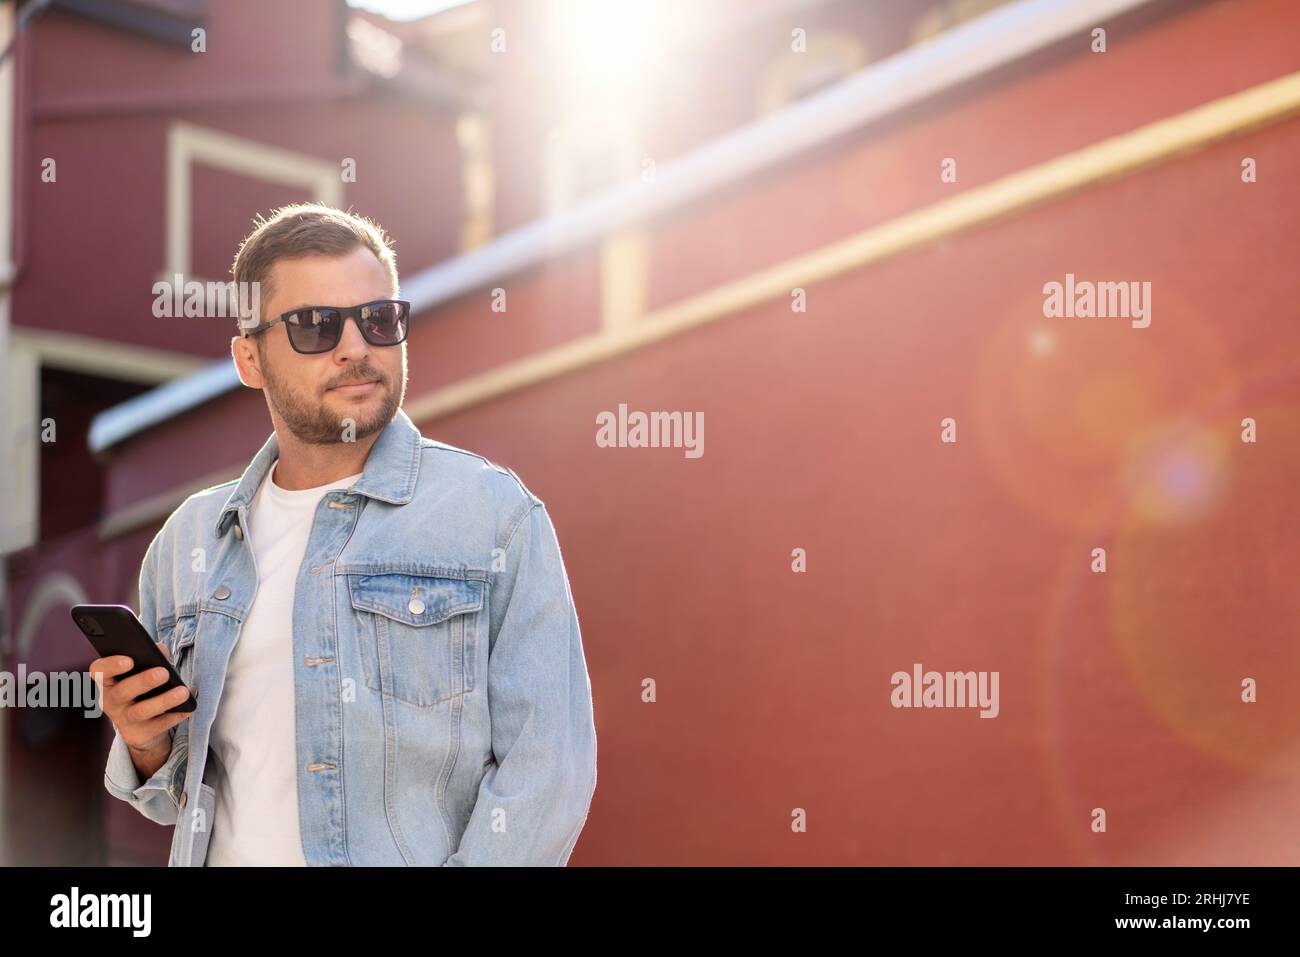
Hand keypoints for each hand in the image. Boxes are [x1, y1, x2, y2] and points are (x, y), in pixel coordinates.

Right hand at [91, 642, 191, 758]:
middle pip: (122, 691)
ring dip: (163, 701)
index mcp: (106, 681)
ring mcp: (123, 719)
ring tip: (182, 692)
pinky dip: (174, 716)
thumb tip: (161, 650)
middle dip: (143, 681)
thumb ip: (151, 658)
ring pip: (141, 711)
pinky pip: (157, 726)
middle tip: (164, 673)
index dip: (112, 665)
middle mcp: (110, 701)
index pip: (99, 671)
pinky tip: (187, 709)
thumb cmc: (141, 689)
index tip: (130, 660)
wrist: (141, 726)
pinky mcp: (138, 734)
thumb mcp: (143, 672)